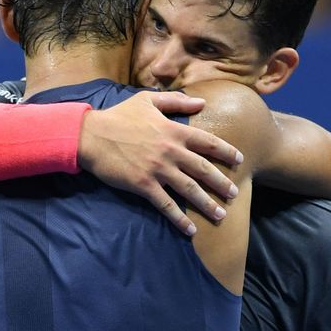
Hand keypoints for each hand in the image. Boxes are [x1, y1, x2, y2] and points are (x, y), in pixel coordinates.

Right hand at [77, 91, 242, 235]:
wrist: (91, 136)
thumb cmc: (119, 117)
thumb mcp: (148, 101)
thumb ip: (176, 101)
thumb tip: (201, 102)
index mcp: (174, 131)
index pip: (208, 142)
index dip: (226, 151)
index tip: (239, 160)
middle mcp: (171, 151)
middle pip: (204, 169)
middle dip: (222, 183)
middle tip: (234, 194)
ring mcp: (158, 169)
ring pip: (190, 189)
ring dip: (207, 203)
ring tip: (220, 215)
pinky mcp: (144, 185)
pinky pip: (166, 205)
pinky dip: (180, 219)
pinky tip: (191, 230)